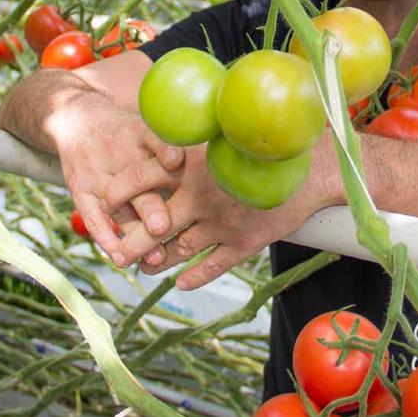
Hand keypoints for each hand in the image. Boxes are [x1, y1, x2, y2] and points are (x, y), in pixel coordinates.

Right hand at [48, 89, 184, 260]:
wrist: (78, 121)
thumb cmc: (126, 133)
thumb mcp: (148, 128)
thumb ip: (176, 149)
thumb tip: (216, 167)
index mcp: (139, 135)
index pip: (153, 140)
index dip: (164, 151)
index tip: (176, 160)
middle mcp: (118, 154)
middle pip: (135, 181)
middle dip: (149, 205)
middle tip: (161, 226)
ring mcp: (97, 174)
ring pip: (116, 205)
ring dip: (133, 232)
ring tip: (153, 257)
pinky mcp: (81, 190)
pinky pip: (93, 218)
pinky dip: (107, 239)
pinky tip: (121, 257)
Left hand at [109, 145, 325, 289]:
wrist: (312, 167)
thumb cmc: (263, 144)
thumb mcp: (221, 134)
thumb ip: (191, 141)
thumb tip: (160, 139)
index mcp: (190, 164)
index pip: (138, 179)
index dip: (116, 193)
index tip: (104, 202)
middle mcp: (200, 196)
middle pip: (151, 226)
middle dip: (129, 244)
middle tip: (116, 254)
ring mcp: (221, 223)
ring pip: (178, 251)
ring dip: (158, 262)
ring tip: (145, 267)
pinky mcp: (244, 243)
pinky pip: (211, 267)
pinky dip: (193, 277)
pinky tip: (181, 282)